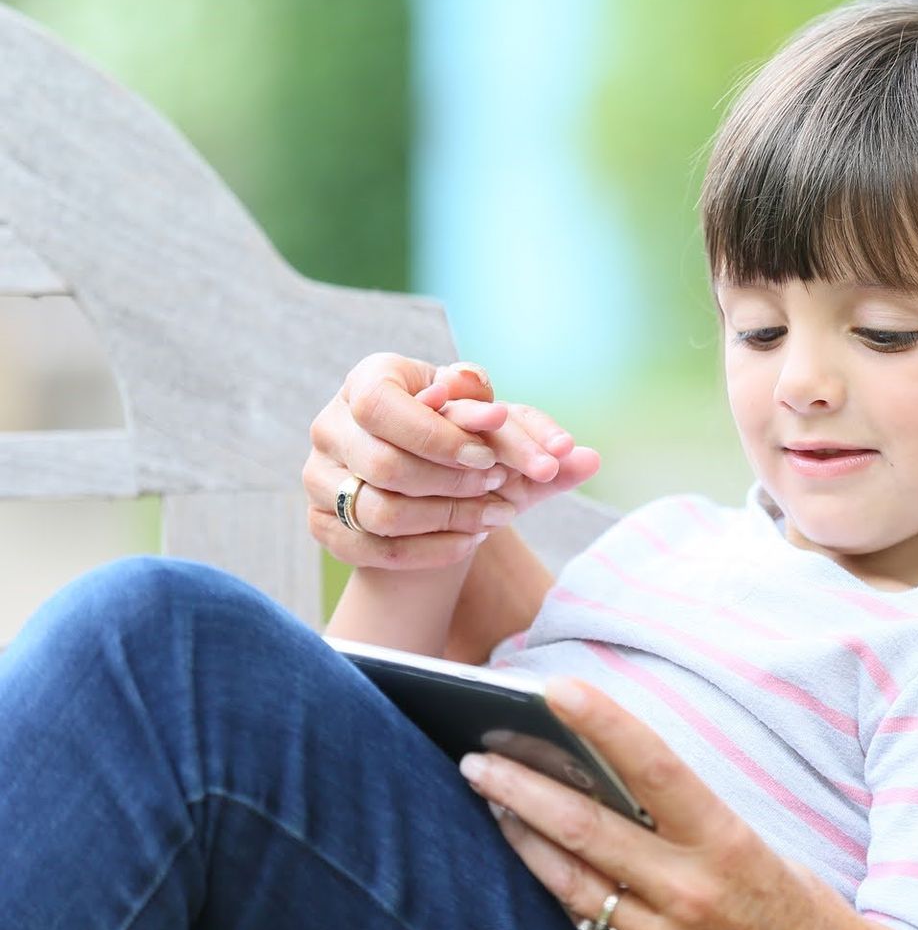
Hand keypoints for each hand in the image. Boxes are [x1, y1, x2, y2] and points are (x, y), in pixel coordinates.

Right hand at [303, 353, 600, 570]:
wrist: (426, 476)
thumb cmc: (465, 437)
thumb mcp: (497, 427)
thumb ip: (536, 437)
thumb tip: (588, 460)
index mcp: (370, 379)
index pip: (383, 406)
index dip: (438, 436)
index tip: (491, 461)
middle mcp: (333, 423)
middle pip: (384, 464)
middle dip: (452, 484)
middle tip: (500, 490)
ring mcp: (318, 476)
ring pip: (378, 510)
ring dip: (444, 518)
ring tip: (491, 517)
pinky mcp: (320, 522)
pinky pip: (370, 547)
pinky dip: (427, 550)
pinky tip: (469, 543)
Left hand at [459, 678, 868, 929]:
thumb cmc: (784, 896)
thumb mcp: (748, 841)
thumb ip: (684, 811)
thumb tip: (611, 766)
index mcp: (724, 839)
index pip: (655, 766)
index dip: (605, 722)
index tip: (554, 687)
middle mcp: (689, 888)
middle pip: (587, 827)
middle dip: (523, 786)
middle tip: (476, 755)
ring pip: (569, 879)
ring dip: (520, 833)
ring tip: (489, 795)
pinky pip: (580, 920)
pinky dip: (548, 882)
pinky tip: (525, 852)